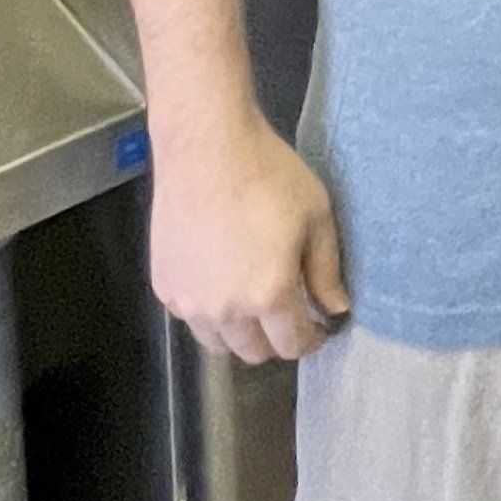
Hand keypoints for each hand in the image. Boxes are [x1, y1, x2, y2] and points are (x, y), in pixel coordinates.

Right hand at [149, 110, 351, 363]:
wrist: (206, 148)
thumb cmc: (268, 174)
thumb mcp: (316, 215)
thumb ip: (326, 270)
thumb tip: (336, 309)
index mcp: (269, 294)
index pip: (293, 344)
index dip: (312, 339)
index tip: (321, 326)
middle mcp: (225, 309)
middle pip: (254, 352)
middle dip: (277, 338)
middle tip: (289, 310)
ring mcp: (189, 301)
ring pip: (219, 343)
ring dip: (241, 331)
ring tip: (254, 297)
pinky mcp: (164, 286)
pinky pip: (192, 318)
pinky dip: (210, 311)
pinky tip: (223, 278)